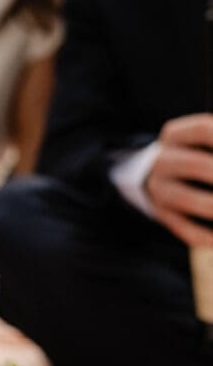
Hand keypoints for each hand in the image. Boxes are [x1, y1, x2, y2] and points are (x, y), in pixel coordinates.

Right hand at [147, 114, 212, 246]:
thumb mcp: (204, 139)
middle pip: (197, 165)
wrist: (157, 175)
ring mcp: (158, 191)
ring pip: (189, 200)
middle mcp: (160, 162)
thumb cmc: (195, 153)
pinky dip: (209, 236)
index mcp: (175, 134)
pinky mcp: (162, 216)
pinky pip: (186, 229)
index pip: (204, 130)